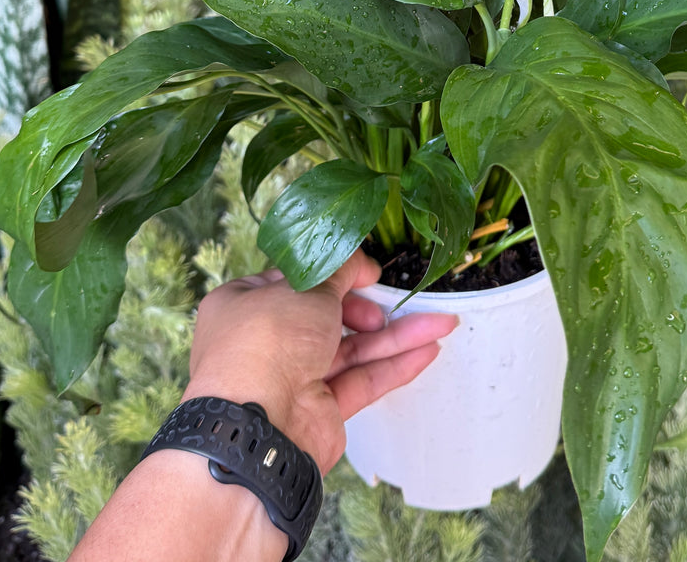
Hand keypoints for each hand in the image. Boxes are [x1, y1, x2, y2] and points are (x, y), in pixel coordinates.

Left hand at [181, 252, 456, 472]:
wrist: (259, 424)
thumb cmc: (268, 341)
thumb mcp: (306, 288)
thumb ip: (339, 271)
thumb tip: (360, 262)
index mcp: (245, 305)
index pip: (295, 282)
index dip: (333, 274)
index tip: (366, 271)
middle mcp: (266, 341)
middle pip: (327, 316)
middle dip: (366, 308)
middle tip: (384, 301)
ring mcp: (293, 378)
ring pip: (352, 350)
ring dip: (395, 336)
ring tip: (440, 323)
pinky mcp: (319, 409)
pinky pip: (361, 380)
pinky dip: (393, 366)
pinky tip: (427, 350)